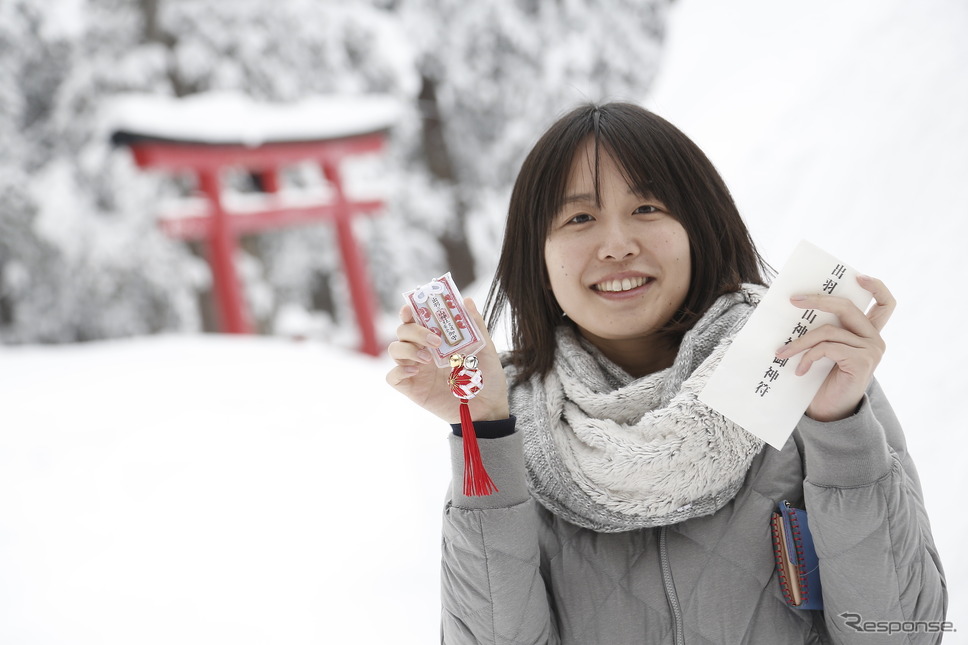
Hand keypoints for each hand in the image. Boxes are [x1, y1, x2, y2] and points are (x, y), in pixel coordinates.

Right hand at [386, 298, 509, 423]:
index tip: (411, 308)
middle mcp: (423, 350)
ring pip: (394, 349)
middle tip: (435, 341)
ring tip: (427, 358)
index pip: (416, 319)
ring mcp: (416, 369)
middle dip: (414, 330)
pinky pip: (392, 377)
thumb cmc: (486, 377)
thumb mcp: (485, 349)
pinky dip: (398, 371)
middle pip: (403, 331)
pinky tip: (415, 372)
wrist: (487, 407)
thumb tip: (465, 301)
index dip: (409, 311)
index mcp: (437, 339)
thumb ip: (475, 325)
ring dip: (407, 348)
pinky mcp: (412, 388)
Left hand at [775, 275, 894, 421]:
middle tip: (792, 300)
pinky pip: (827, 348)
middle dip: (818, 299)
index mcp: (868, 331)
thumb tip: (797, 304)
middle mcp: (874, 338)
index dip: (876, 286)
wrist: (829, 413)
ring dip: (800, 341)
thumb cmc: (822, 379)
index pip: (885, 302)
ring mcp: (871, 350)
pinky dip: (807, 356)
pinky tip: (798, 370)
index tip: (858, 276)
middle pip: (848, 307)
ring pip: (829, 330)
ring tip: (781, 353)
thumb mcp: (824, 349)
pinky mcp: (862, 362)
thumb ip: (823, 329)